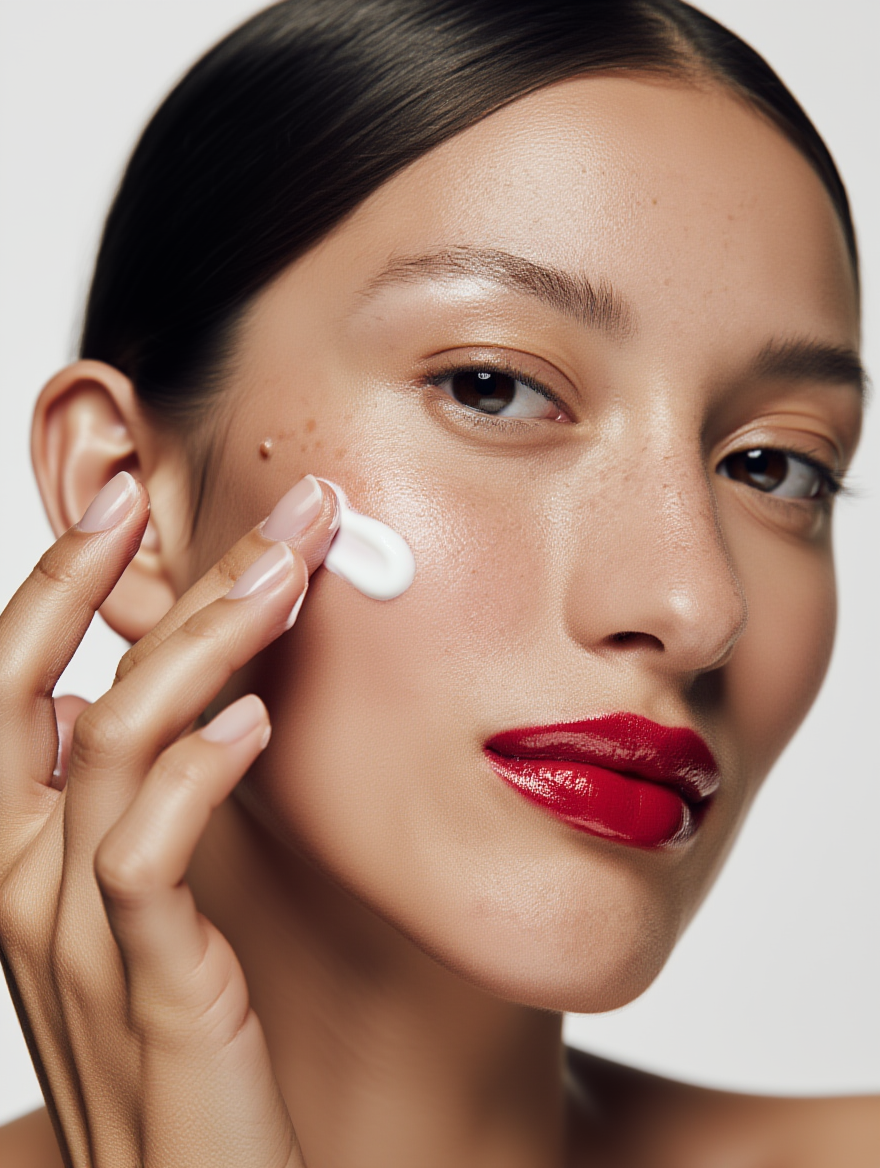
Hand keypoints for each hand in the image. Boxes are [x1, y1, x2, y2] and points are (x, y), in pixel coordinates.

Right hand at [0, 471, 338, 1166]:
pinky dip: (197, 770)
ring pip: (109, 741)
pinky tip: (260, 721)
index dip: (57, 583)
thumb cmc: (178, 1035)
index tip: (128, 501)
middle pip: (50, 683)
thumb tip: (161, 699)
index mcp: (15, 849)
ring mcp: (73, 935)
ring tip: (291, 574)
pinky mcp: (150, 986)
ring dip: (205, 641)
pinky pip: (144, 854)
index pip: (6, 682)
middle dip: (153, 577)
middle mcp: (20, 879)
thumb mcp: (142, 902)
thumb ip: (136, 804)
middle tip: (277, 508)